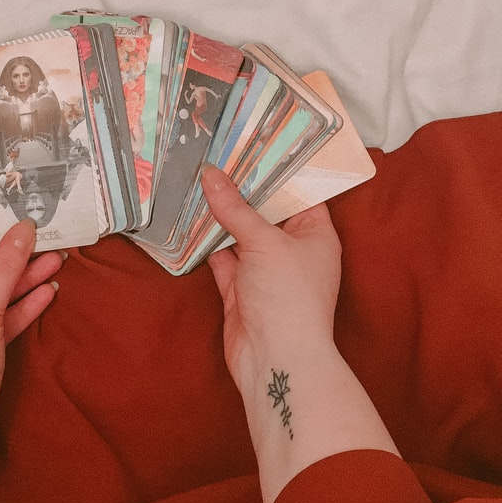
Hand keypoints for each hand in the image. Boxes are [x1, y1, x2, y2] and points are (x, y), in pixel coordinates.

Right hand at [201, 164, 341, 394]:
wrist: (275, 359)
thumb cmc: (288, 296)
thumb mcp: (264, 242)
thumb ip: (235, 208)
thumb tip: (210, 174)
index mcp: (315, 234)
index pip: (298, 192)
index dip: (276, 169)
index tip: (249, 142)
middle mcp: (291, 249)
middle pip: (264, 211)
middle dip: (239, 188)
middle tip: (214, 154)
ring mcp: (263, 269)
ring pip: (238, 233)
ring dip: (218, 213)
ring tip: (195, 177)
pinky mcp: (238, 287)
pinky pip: (220, 256)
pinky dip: (204, 240)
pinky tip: (186, 214)